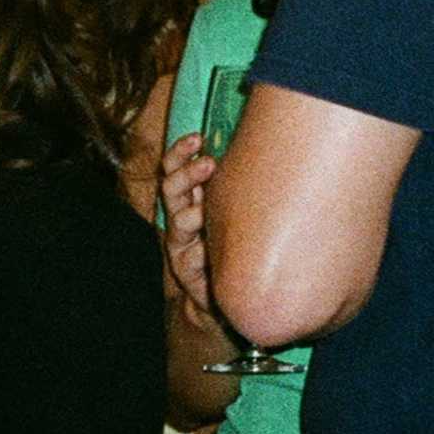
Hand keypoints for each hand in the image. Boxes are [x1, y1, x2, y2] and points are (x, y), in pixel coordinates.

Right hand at [158, 131, 217, 318]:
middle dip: (187, 174)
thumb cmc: (235, 245)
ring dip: (196, 212)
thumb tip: (262, 149)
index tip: (197, 139)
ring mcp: (179, 245)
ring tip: (211, 211)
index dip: (180, 152)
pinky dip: (204, 252)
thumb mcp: (233, 213)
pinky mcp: (183, 271)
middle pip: (170, 188)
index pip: (174, 168)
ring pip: (179, 221)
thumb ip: (235, 188)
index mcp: (187, 198)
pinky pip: (192, 256)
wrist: (227, 294)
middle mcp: (179, 218)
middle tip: (209, 164)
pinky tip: (214, 253)